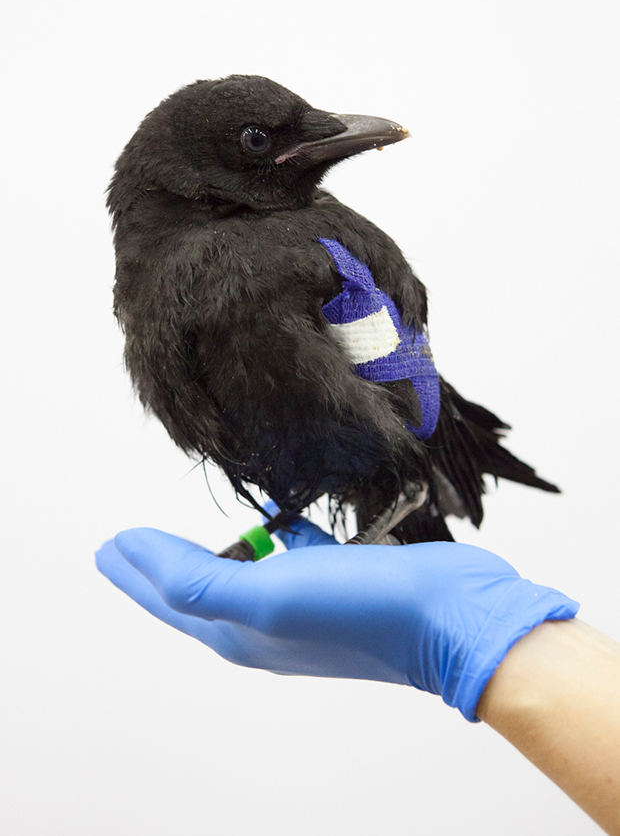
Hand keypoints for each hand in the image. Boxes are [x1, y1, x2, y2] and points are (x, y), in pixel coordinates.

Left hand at [96, 519, 577, 720]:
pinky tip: (277, 515)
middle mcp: (267, 622)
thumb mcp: (265, 596)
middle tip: (134, 542)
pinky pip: (293, 553)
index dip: (135, 571)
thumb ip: (193, 581)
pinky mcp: (339, 579)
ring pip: (244, 571)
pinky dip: (278, 533)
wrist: (451, 617)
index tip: (110, 546)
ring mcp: (305, 603)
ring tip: (198, 532)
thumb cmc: (362, 610)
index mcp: (241, 633)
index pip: (170, 599)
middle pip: (198, 588)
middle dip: (164, 565)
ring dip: (218, 550)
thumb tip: (132, 553)